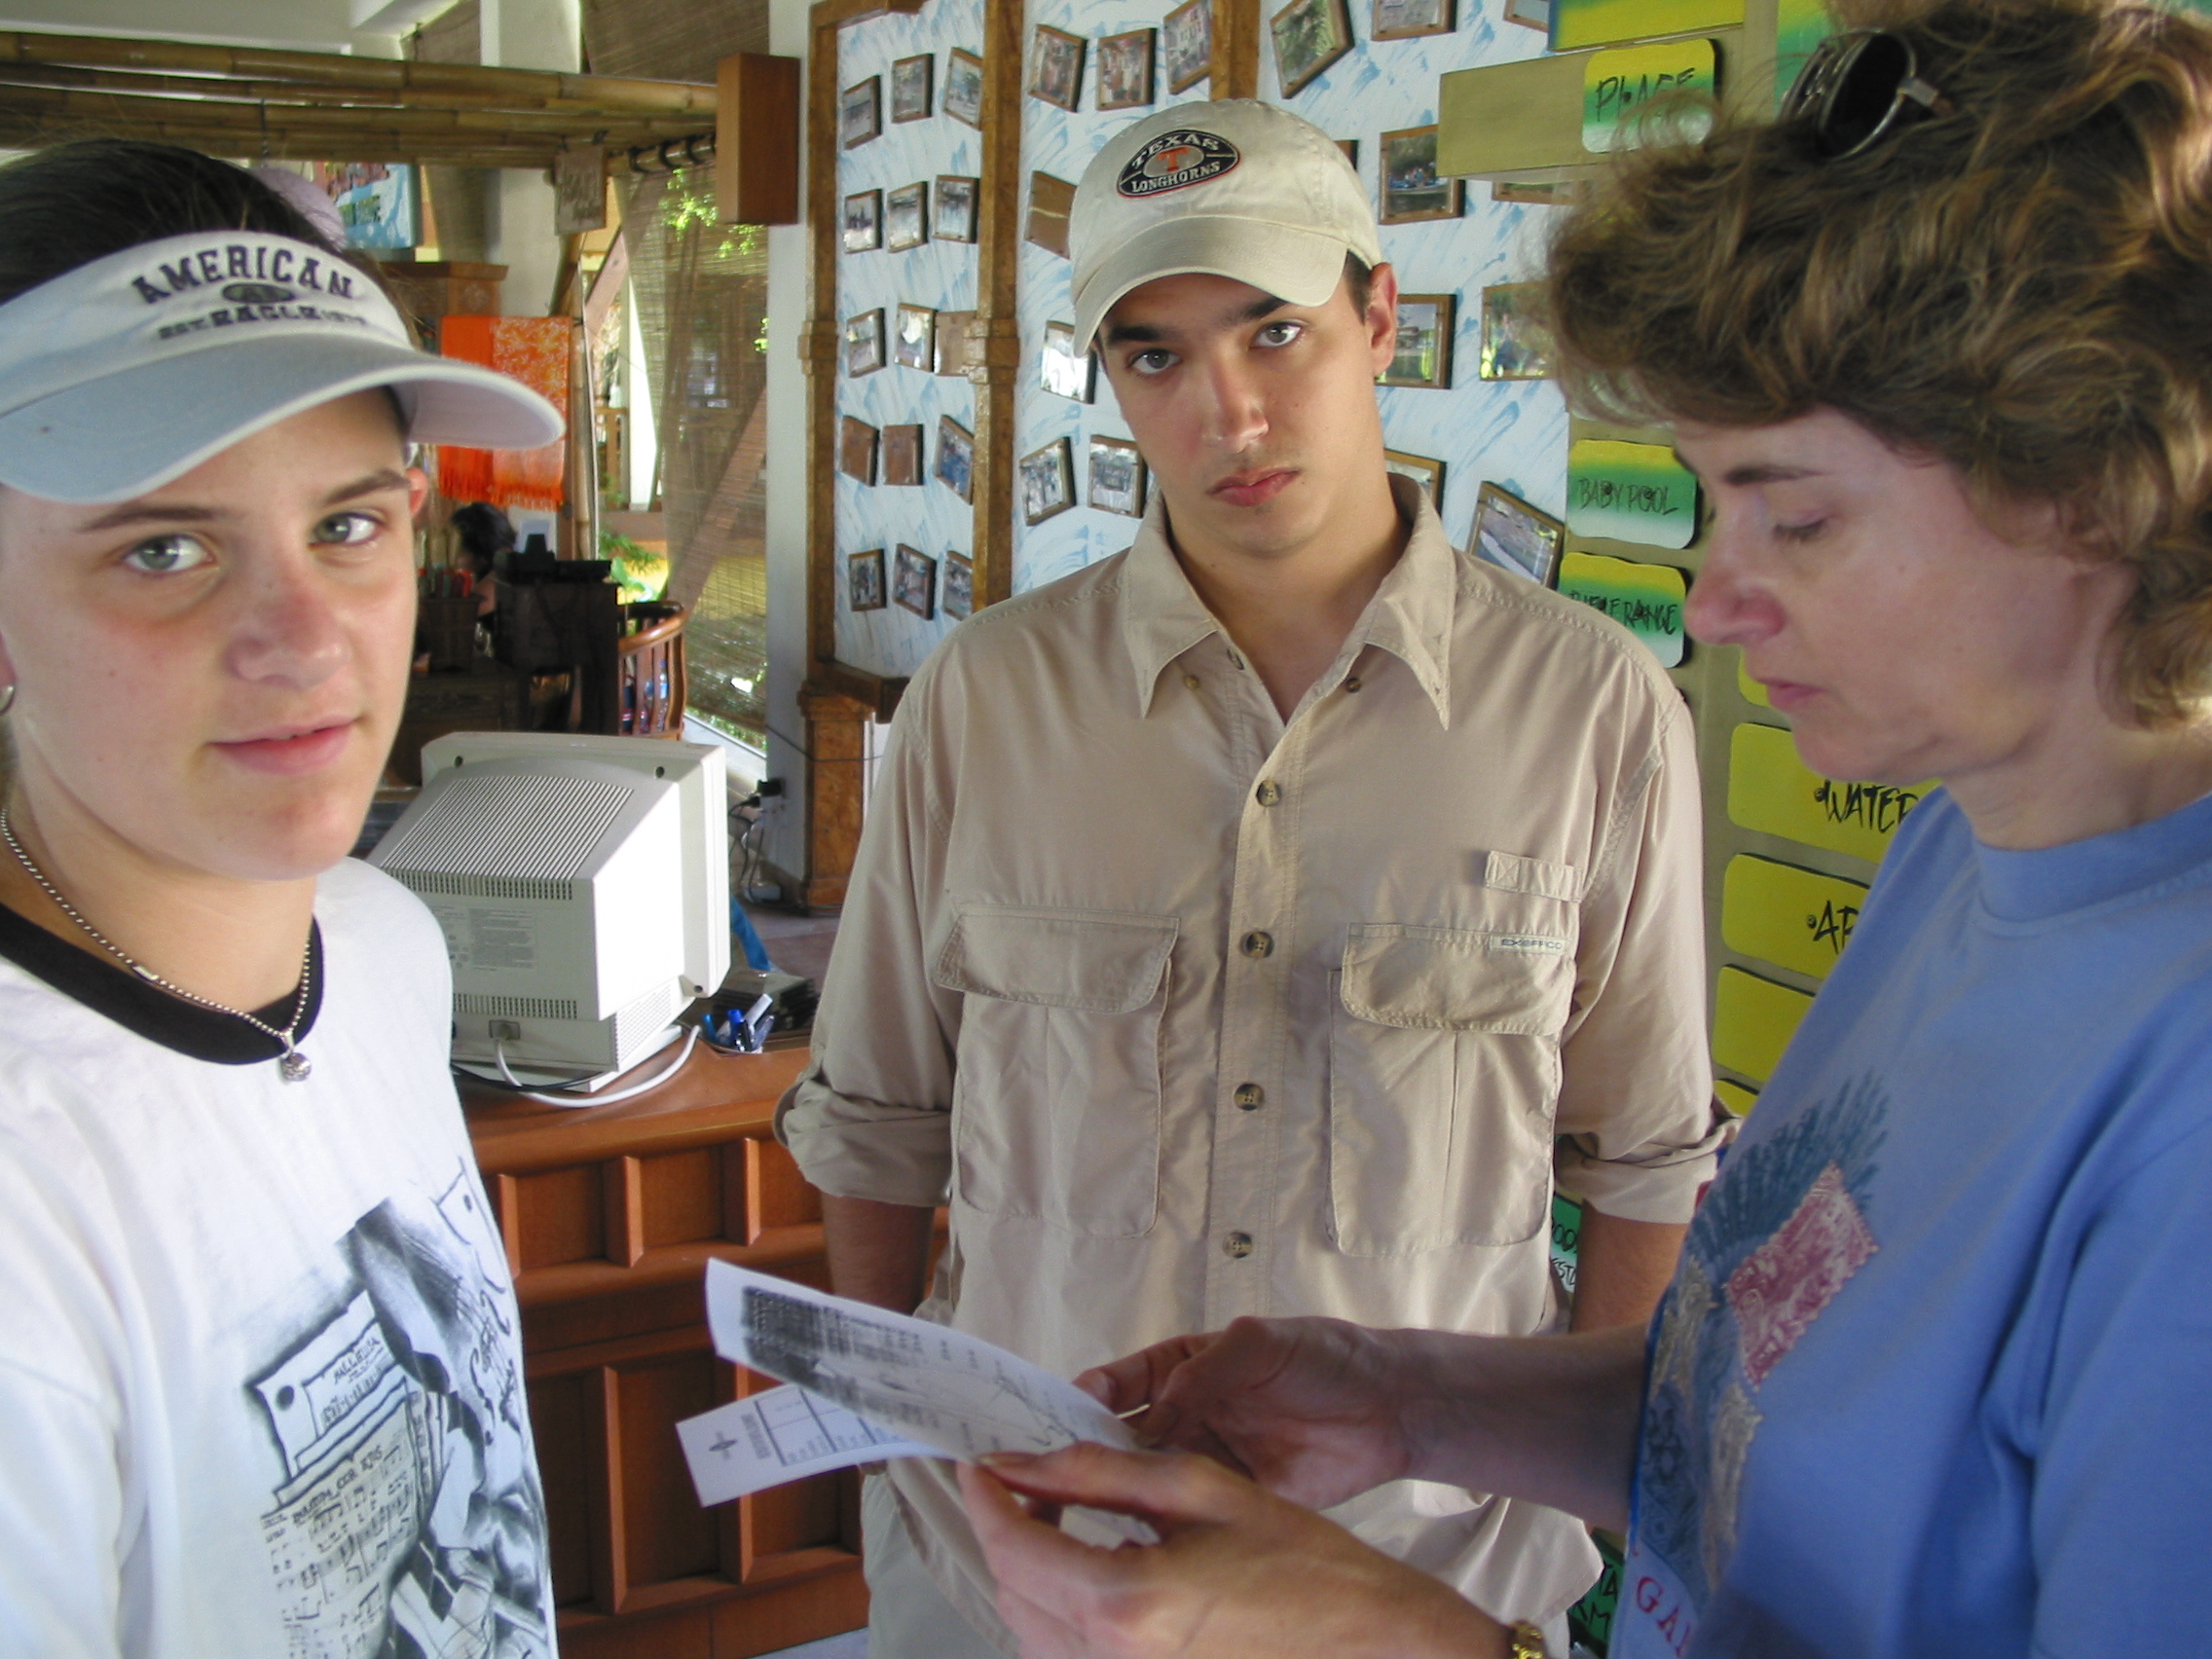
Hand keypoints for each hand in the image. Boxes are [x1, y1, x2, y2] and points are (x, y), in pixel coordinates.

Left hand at [959, 1445, 1504, 1658]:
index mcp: (1126, 1604)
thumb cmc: (1302, 1563)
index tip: (975, 1465)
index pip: (1013, 1546)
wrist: (1368, 1640)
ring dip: (1030, 1575)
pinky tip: (1091, 1576)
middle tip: (1023, 1484)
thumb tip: (1021, 1461)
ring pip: (1031, 1635)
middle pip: (1013, 1593)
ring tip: (1057, 1524)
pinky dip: (1060, 1616)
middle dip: (1007, 1532)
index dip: (986, 1497)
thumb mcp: (1197, 1489)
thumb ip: (1096, 1471)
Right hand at [1076, 1316, 1419, 1510]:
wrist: (1387, 1409)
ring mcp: (1205, 1460)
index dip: (1082, 1398)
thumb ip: (1205, 1370)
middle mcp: (1182, 1416)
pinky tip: (1144, 1533)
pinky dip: (1165, 1524)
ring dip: (1120, 1491)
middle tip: (1059, 1470)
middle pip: (1119, 1437)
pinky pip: (1188, 1514)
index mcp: (1179, 1368)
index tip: (1057, 1417)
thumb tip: (1157, 1409)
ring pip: (1146, 1480)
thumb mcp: (1260, 1344)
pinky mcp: (1233, 1500)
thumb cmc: (1324, 1358)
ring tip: (1091, 1506)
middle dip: (1087, 1451)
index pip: (1115, 1384)